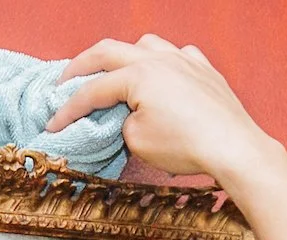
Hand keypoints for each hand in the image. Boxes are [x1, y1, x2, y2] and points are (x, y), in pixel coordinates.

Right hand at [48, 35, 279, 188]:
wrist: (233, 148)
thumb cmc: (184, 146)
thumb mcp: (137, 141)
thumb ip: (122, 123)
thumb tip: (126, 117)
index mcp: (136, 74)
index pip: (92, 91)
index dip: (69, 110)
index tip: (53, 126)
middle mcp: (158, 58)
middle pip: (109, 51)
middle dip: (82, 66)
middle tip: (65, 81)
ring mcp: (185, 60)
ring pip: (146, 44)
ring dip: (125, 55)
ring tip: (116, 71)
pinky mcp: (206, 70)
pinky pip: (179, 55)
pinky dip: (164, 62)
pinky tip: (164, 75)